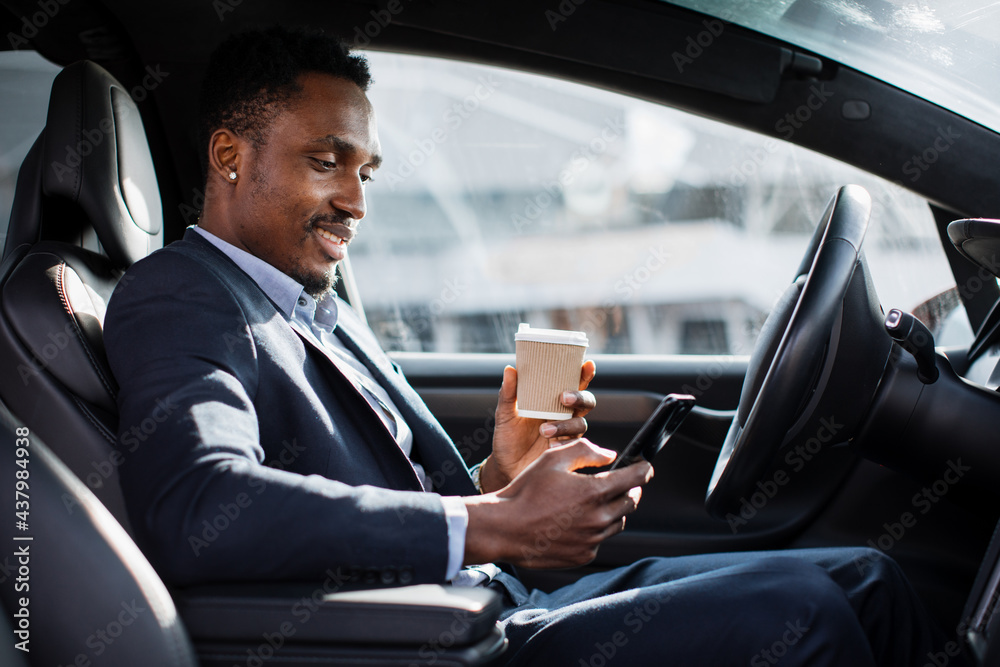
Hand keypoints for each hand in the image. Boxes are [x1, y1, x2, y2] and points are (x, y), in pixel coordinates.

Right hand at [463, 439, 652, 567]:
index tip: (645, 466)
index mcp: (593, 492)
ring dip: (613, 509)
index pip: (635, 479)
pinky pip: (600, 540)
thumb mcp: (552, 459)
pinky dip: (596, 529)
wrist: (504, 528)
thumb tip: (610, 455)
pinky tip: (576, 521)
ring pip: (617, 522)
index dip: (644, 469)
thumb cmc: (525, 491)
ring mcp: (592, 540)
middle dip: (630, 489)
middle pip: (631, 502)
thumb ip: (585, 451)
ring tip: (594, 501)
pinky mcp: (584, 555)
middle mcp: (598, 518)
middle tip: (620, 482)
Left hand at [479, 361, 596, 492]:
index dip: (584, 374)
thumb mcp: (504, 414)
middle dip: (580, 397)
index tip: (587, 364)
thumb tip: (510, 369)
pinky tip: (550, 447)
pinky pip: (574, 446)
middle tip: (563, 398)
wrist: (505, 467)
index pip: (572, 383)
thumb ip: (508, 393)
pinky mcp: (565, 451)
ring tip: (545, 430)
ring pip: (580, 424)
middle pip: (586, 402)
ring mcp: (566, 433)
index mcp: (551, 400)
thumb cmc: (507, 437)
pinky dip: (564, 444)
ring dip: (565, 425)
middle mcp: (563, 414)